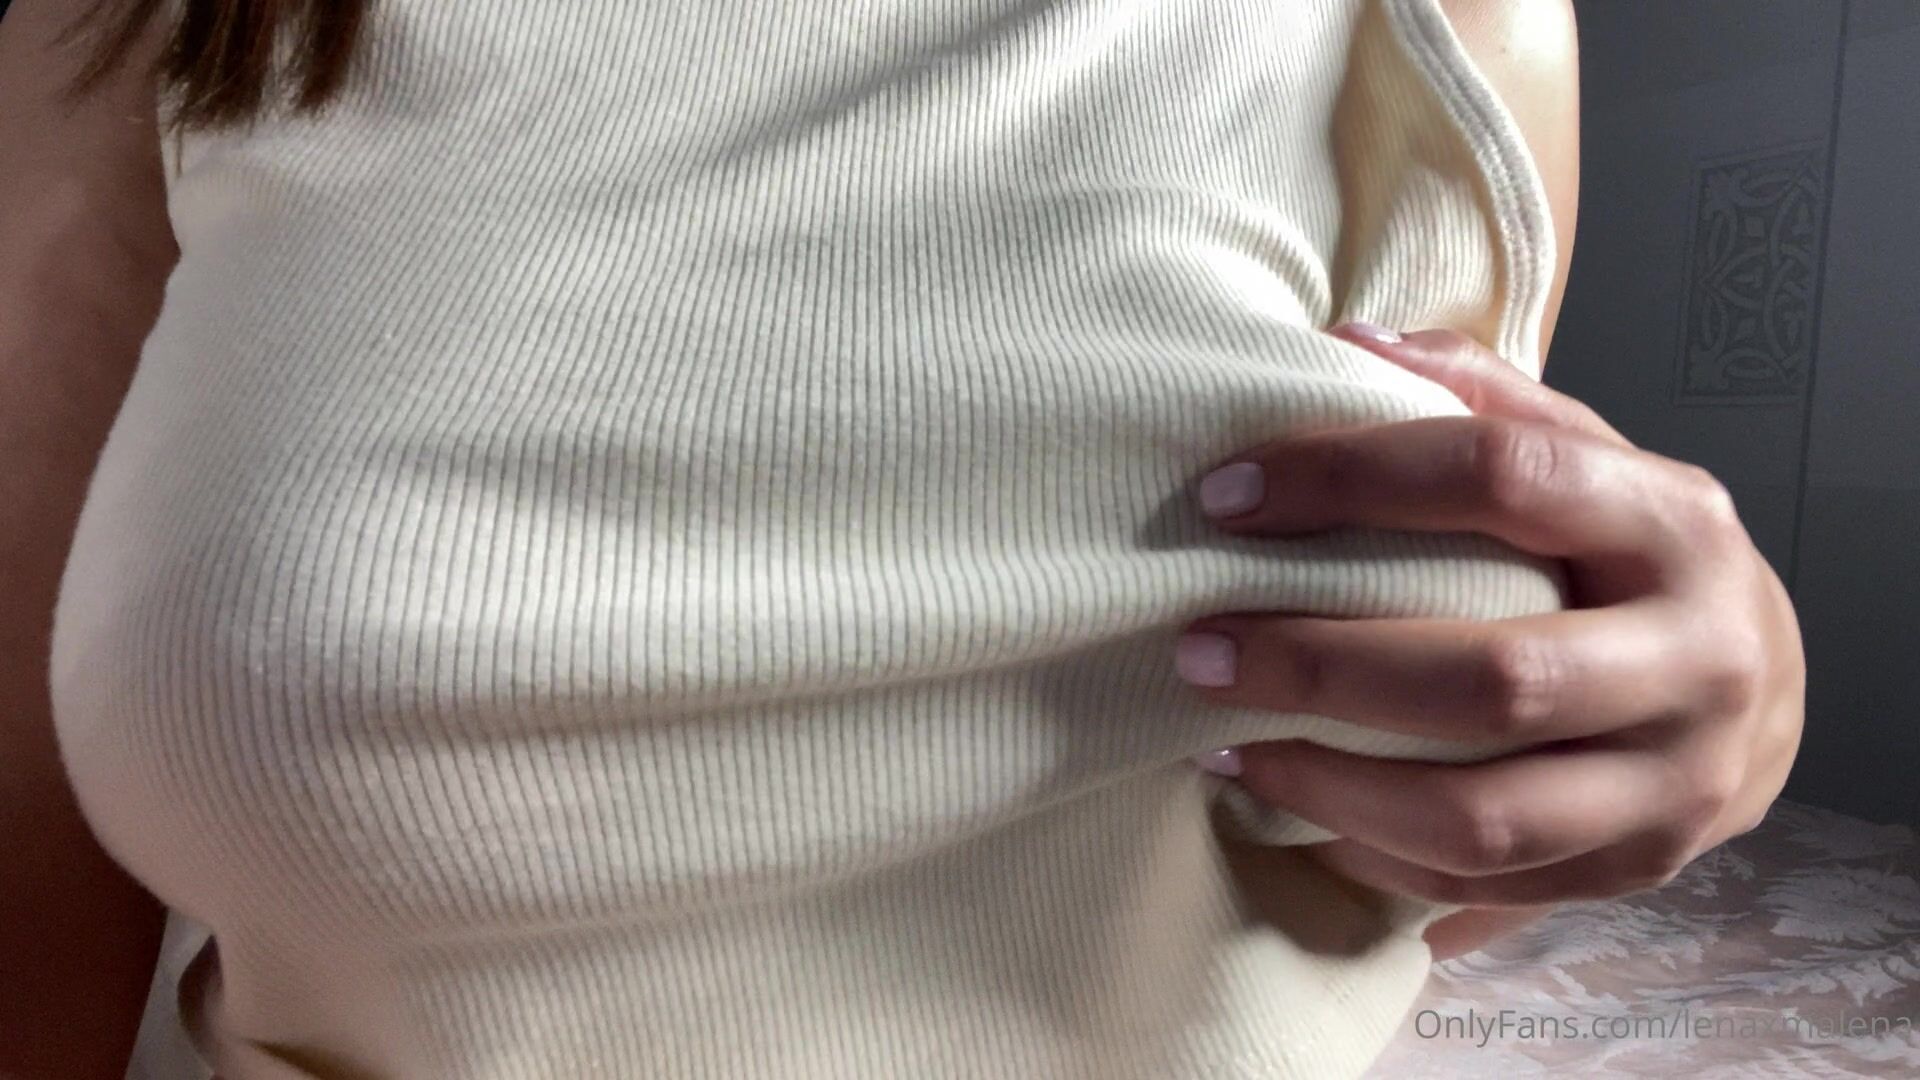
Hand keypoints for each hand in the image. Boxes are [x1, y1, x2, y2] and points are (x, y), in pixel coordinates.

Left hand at [1175, 323, 1805, 953]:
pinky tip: (1293, 814)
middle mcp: (1698, 658)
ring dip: (1329, 789)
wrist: (1758, 688)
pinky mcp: (1637, 869)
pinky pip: (1480, 887)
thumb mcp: (1586, 454)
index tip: (1226, 497)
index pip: (1504, 473)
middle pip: (1493, 676)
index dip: (1351, 476)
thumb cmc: (1629, 554)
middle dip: (1320, 668)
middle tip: (1199, 653)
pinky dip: (1370, 858)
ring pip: (1482, 816)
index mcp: (1673, 522)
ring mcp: (1676, 784)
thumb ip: (1480, 394)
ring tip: (1222, 751)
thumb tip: (1348, 341)